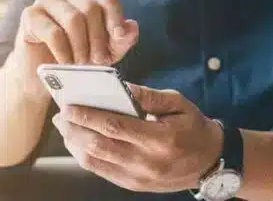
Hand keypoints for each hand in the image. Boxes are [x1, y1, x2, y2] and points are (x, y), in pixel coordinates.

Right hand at [11, 0, 138, 92]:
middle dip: (98, 38)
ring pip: (73, 18)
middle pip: (90, 8)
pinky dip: (64, 52)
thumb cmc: (76, 55)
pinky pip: (53, 32)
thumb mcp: (106, 50)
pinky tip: (66, 63)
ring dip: (81, 46)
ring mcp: (44, 0)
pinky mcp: (29, 16)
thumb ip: (121, 39)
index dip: (115, 20)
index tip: (118, 40)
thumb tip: (131, 27)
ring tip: (81, 63)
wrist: (42, 73)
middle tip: (98, 60)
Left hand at [52, 83, 222, 193]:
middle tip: (61, 115)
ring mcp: (139, 178)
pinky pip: (102, 172)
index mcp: (160, 139)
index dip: (88, 116)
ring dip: (75, 144)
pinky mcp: (134, 186)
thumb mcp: (177, 103)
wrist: (211, 162)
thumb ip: (147, 96)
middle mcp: (147, 162)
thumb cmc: (193, 127)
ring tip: (65, 127)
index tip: (69, 105)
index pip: (114, 127)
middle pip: (99, 146)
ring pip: (96, 162)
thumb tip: (118, 87)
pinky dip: (85, 157)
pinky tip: (78, 143)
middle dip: (74, 129)